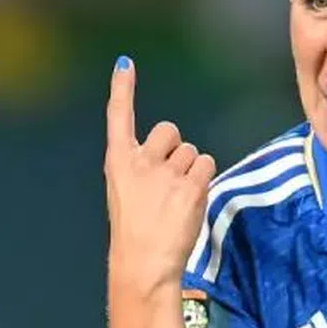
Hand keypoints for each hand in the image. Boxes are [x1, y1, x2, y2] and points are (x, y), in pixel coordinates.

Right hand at [104, 56, 215, 298]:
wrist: (144, 262)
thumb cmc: (136, 233)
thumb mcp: (128, 194)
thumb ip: (144, 171)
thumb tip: (172, 154)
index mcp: (118, 162)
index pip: (119, 116)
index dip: (122, 89)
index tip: (125, 64)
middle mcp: (140, 161)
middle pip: (169, 130)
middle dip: (176, 148)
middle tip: (169, 180)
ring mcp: (165, 172)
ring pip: (193, 152)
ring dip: (192, 171)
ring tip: (177, 200)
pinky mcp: (190, 186)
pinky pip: (208, 166)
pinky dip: (204, 181)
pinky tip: (191, 202)